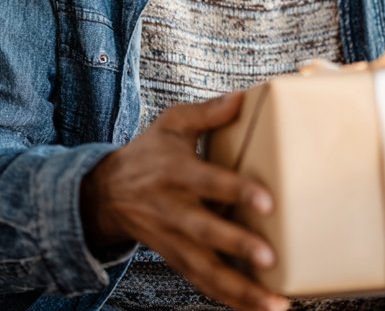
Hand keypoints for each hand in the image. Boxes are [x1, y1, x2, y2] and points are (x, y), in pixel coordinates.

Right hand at [80, 92, 289, 310]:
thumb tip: (244, 96)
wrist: (109, 191)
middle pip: (206, 232)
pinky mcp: (175, 259)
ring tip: (275, 303)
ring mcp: (173, 240)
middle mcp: (174, 209)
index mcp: (176, 172)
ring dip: (240, 290)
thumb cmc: (150, 152)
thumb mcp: (173, 123)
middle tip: (270, 258)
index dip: (236, 191)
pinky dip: (230, 300)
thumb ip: (209, 112)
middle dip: (237, 246)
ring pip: (206, 270)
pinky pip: (203, 284)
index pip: (209, 182)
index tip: (267, 201)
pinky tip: (259, 309)